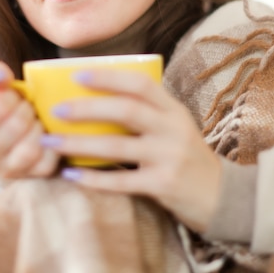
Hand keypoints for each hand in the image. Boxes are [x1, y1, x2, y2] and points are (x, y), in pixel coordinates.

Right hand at [0, 61, 59, 178]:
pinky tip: (50, 133)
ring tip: (39, 119)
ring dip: (39, 128)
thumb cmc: (6, 112)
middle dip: (26, 111)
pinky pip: (47, 161)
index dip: (6, 100)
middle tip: (30, 106)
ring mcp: (8, 170)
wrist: (11, 146)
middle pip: (13, 129)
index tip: (13, 96)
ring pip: (29, 149)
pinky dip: (53, 144)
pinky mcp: (32, 176)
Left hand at [40, 68, 221, 232]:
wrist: (221, 197)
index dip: (107, 77)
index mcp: (173, 109)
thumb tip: (92, 101)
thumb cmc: (186, 156)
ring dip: (79, 143)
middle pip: (126, 110)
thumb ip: (145, 113)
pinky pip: (121, 181)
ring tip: (51, 141)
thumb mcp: (174, 126)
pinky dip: (92, 178)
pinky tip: (70, 174)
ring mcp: (169, 157)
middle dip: (87, 108)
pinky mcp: (164, 185)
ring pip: (117, 146)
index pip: (140, 83)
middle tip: (57, 109)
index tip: (76, 75)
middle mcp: (173, 129)